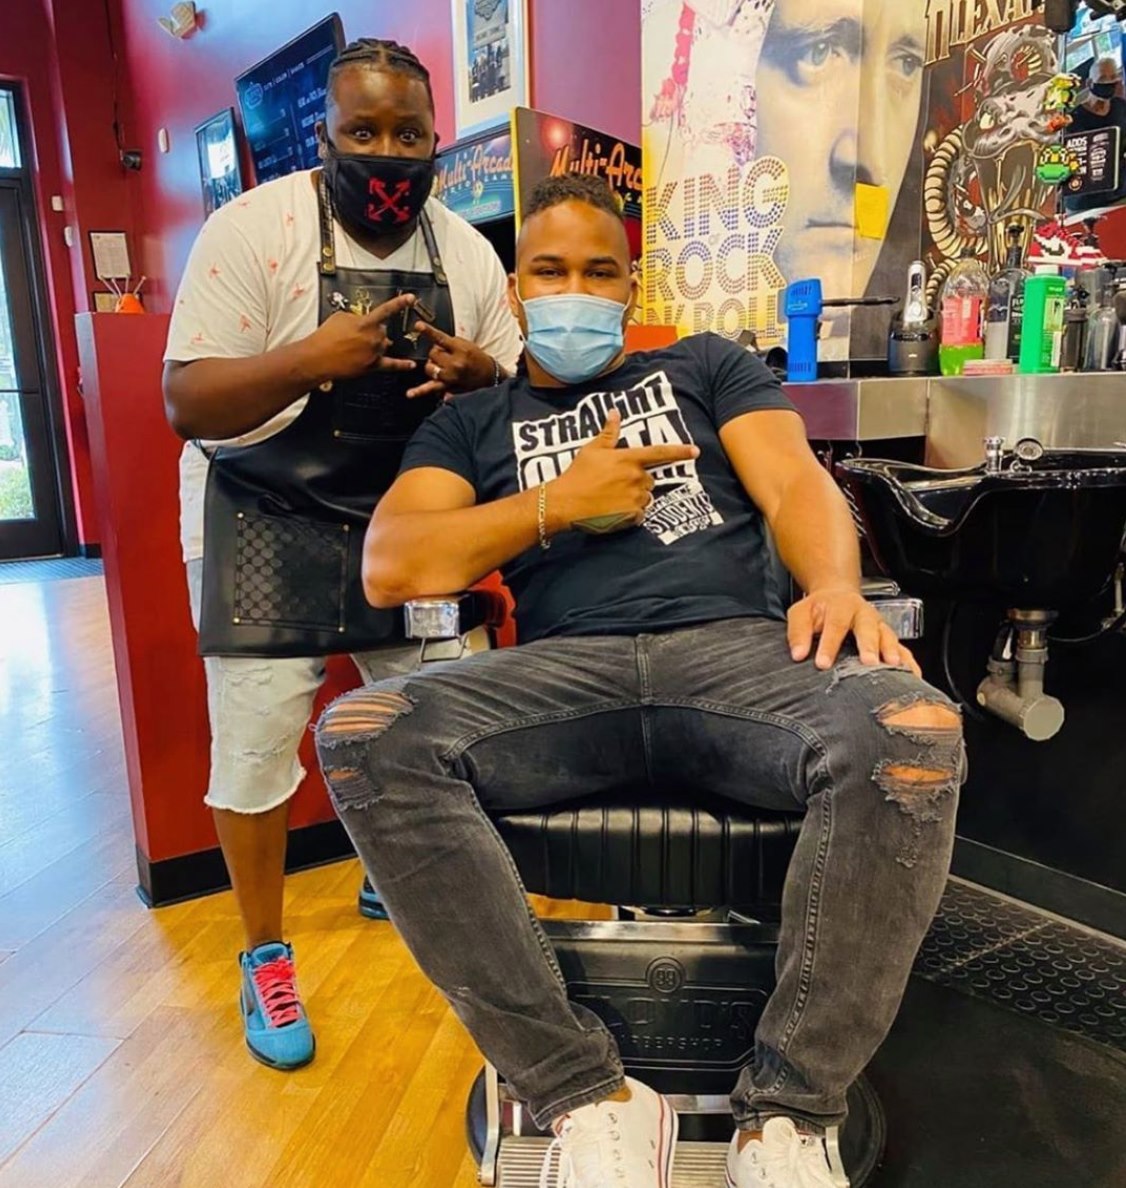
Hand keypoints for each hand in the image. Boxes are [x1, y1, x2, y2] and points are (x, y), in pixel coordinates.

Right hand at [303, 293, 418, 381]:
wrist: (318, 357)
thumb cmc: (325, 337)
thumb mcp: (340, 317)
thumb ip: (356, 316)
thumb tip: (362, 320)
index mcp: (366, 323)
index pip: (386, 310)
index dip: (400, 303)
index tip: (411, 298)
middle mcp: (374, 337)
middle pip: (383, 331)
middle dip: (372, 331)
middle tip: (356, 335)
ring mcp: (375, 352)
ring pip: (384, 344)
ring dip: (375, 344)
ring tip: (357, 347)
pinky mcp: (372, 366)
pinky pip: (392, 365)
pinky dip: (402, 365)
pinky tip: (410, 365)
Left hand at [406, 323, 497, 398]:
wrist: (490, 376)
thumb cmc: (478, 359)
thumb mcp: (468, 345)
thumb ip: (451, 342)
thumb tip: (434, 341)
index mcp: (460, 350)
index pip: (441, 338)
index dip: (428, 331)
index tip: (418, 325)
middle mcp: (455, 364)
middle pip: (432, 354)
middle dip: (436, 353)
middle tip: (446, 355)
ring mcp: (451, 377)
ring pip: (429, 369)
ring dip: (432, 366)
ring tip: (442, 366)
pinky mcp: (448, 388)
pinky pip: (431, 389)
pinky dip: (420, 391)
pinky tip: (410, 393)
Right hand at [547, 409, 699, 535]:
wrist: (565, 503)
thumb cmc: (577, 475)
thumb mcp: (591, 450)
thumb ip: (608, 433)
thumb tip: (615, 412)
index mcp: (628, 458)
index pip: (660, 452)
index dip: (679, 451)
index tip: (695, 451)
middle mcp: (636, 477)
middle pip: (649, 479)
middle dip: (637, 481)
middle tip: (614, 484)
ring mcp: (636, 497)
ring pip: (645, 497)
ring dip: (634, 497)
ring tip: (611, 498)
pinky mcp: (632, 516)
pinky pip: (639, 514)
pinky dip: (630, 513)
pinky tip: (613, 510)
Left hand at [788, 587, 920, 675]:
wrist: (836, 596)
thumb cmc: (819, 609)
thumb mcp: (801, 613)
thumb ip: (798, 632)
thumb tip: (798, 654)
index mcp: (841, 606)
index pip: (836, 625)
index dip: (830, 645)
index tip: (823, 663)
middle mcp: (864, 614)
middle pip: (869, 628)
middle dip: (869, 645)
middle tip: (868, 662)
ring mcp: (879, 625)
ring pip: (889, 637)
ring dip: (892, 652)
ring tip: (893, 667)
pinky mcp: (888, 637)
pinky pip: (903, 649)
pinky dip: (909, 661)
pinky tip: (913, 675)